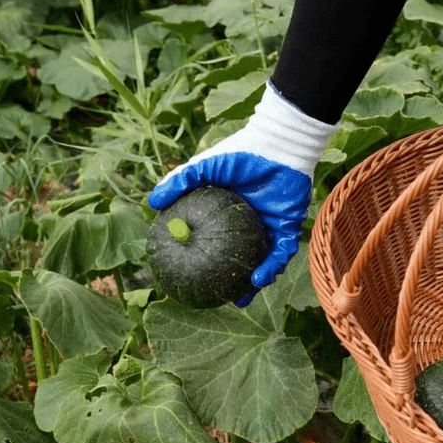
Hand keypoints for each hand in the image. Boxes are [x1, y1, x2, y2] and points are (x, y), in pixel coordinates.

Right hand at [147, 82, 337, 306]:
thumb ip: (180, 182)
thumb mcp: (204, 167)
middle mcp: (250, 222)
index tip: (192, 277)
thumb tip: (152, 202)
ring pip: (263, 261)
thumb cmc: (241, 152)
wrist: (278, 143)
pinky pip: (282, 252)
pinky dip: (271, 266)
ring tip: (241, 299)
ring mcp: (271, 225)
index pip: (216, 241)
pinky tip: (260, 278)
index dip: (206, 260)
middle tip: (218, 298)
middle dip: (233, 280)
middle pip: (240, 256)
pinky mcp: (290, 226)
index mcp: (230, 211)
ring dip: (254, 282)